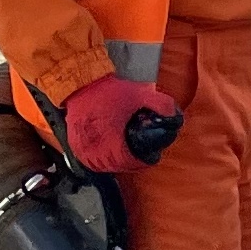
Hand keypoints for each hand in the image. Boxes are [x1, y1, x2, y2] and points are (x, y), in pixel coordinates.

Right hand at [49, 73, 182, 173]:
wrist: (81, 83)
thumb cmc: (107, 90)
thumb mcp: (140, 94)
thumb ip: (160, 105)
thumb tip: (174, 116)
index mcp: (112, 143)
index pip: (131, 162)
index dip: (144, 159)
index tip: (150, 154)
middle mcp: (95, 152)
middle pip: (119, 166)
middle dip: (132, 160)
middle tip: (140, 152)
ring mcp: (83, 150)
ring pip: (104, 165)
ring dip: (117, 160)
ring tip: (126, 150)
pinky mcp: (76, 145)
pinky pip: (91, 159)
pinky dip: (103, 156)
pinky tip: (110, 148)